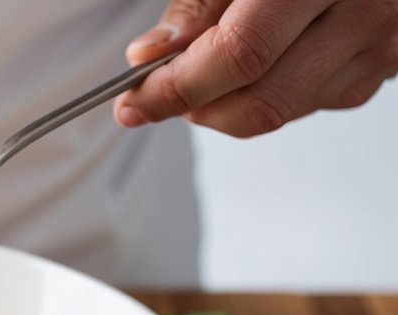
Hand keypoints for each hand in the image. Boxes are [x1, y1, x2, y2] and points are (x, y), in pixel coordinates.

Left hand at [115, 0, 397, 136]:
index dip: (177, 86)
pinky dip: (269, 94)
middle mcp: (364, 9)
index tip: (133, 101)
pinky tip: (261, 62)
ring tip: (204, 72)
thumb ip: (200, 2)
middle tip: (159, 94)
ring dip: (228, 106)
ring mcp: (383, 43)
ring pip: (283, 111)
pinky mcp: (387, 65)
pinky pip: (313, 102)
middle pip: (260, 101)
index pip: (238, 55)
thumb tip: (150, 56)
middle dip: (196, 108)